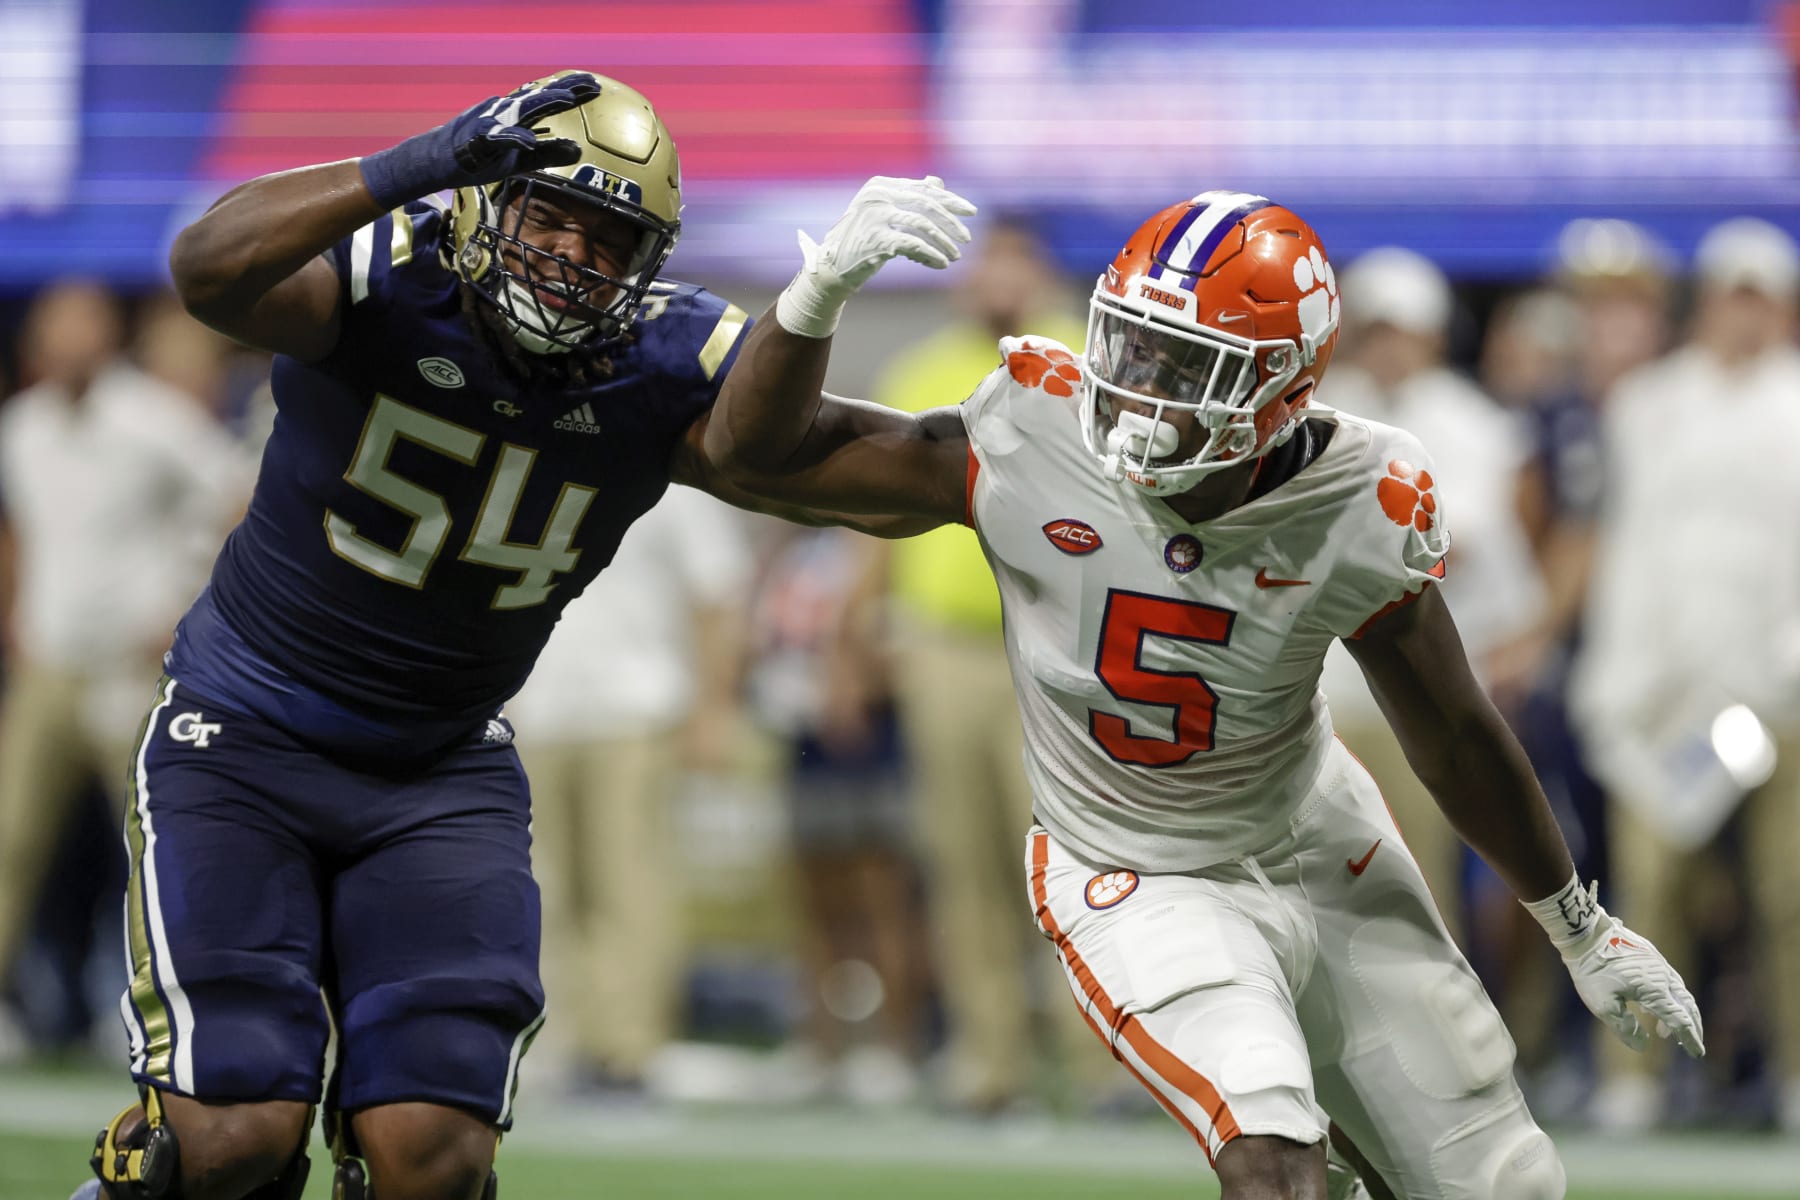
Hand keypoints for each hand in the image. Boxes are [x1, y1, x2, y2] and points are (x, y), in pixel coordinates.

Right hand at [359, 71, 601, 208]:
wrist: (439, 162)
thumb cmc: (480, 159)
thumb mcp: (520, 161)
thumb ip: (548, 154)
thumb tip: (578, 150)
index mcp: (516, 116)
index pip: (547, 100)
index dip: (571, 91)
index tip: (596, 86)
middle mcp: (505, 113)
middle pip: (540, 98)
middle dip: (565, 90)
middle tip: (592, 85)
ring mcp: (490, 123)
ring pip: (521, 110)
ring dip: (544, 103)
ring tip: (567, 100)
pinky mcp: (477, 140)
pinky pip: (498, 138)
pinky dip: (514, 138)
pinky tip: (530, 141)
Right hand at [775, 175, 976, 336]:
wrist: (831, 267)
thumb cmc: (860, 239)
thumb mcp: (883, 212)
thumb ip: (909, 196)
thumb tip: (937, 181)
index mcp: (880, 185)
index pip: (923, 189)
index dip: (950, 200)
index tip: (971, 212)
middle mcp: (877, 196)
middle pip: (926, 203)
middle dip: (951, 221)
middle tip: (967, 238)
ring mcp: (875, 217)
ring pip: (922, 224)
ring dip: (943, 242)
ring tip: (955, 256)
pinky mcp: (875, 240)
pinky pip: (913, 245)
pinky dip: (931, 255)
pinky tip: (942, 264)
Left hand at [1526, 877, 1704, 1056]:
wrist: (1586, 934)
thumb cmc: (1593, 970)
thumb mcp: (1603, 1005)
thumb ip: (1625, 1027)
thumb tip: (1644, 1045)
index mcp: (1655, 991)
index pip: (1680, 1020)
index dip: (1690, 1038)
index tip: (1698, 1054)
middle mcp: (1664, 977)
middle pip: (1687, 1006)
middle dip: (1692, 1027)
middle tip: (1691, 1045)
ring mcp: (1659, 964)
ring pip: (1679, 993)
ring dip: (1680, 1013)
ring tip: (1666, 1032)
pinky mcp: (1652, 956)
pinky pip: (1669, 981)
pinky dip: (1670, 998)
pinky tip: (1652, 1006)